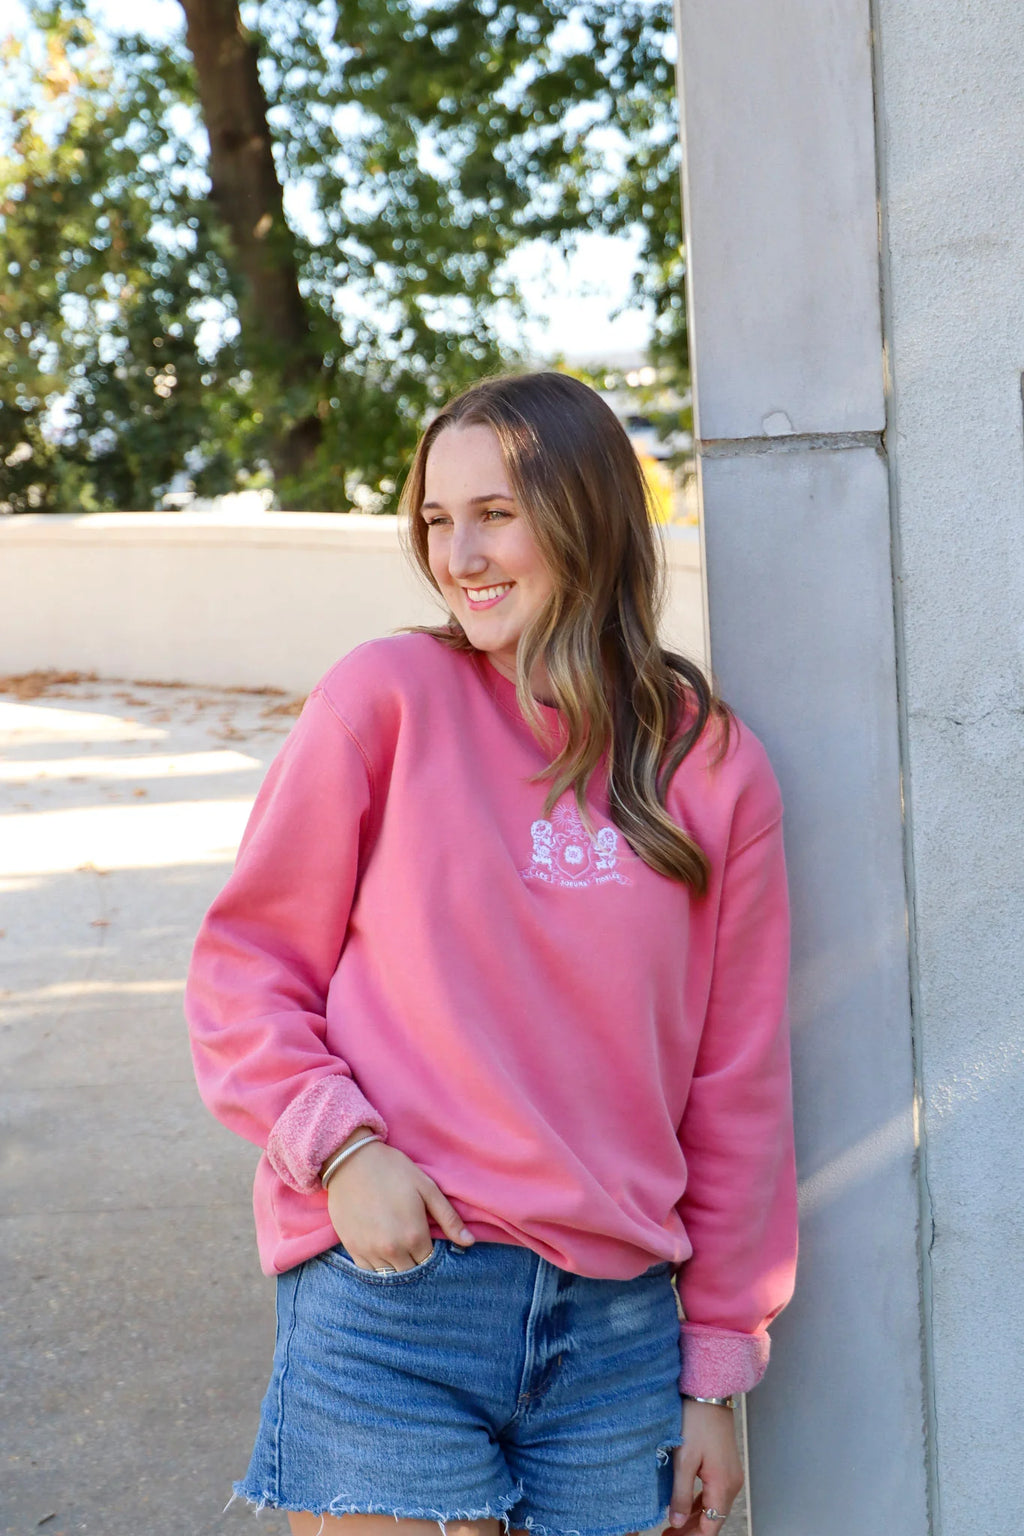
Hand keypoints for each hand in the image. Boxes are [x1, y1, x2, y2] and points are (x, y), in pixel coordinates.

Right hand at [323, 1128, 473, 1270]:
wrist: (351, 1160)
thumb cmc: (393, 1170)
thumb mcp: (426, 1188)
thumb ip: (449, 1218)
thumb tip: (469, 1242)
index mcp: (414, 1235)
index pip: (430, 1263)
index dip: (432, 1255)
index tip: (430, 1243)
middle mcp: (392, 1250)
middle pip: (411, 1273)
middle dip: (416, 1263)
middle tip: (415, 1245)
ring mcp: (370, 1251)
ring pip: (389, 1276)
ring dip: (397, 1267)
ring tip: (399, 1248)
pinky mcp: (352, 1248)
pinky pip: (369, 1271)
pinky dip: (378, 1266)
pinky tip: (381, 1250)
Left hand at [666, 1399, 742, 1534]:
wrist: (709, 1393)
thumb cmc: (697, 1421)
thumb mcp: (684, 1459)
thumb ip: (680, 1494)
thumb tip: (677, 1522)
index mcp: (723, 1485)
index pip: (711, 1526)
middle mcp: (731, 1483)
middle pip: (713, 1520)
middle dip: (691, 1531)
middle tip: (668, 1535)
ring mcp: (730, 1474)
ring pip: (713, 1507)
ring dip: (694, 1519)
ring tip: (672, 1526)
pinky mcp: (724, 1465)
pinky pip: (713, 1493)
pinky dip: (700, 1504)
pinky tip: (685, 1507)